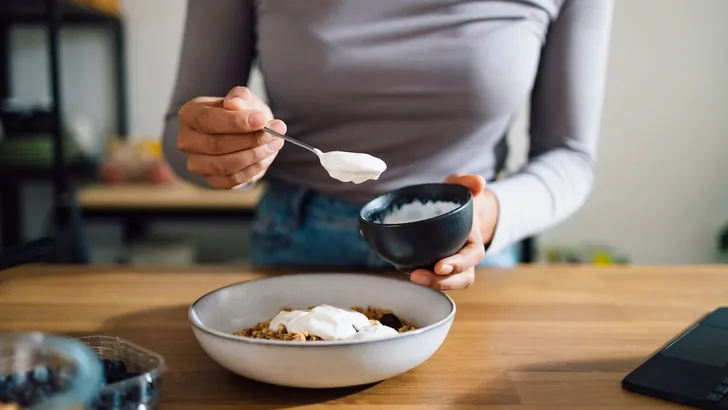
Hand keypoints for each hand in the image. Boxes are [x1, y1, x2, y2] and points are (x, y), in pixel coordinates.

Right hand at [177, 86, 286, 188]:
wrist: (242, 132)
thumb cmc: (240, 113)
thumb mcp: (243, 98)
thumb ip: (240, 97)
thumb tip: (234, 104)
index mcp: (189, 115)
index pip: (207, 120)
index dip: (235, 122)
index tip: (262, 119)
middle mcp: (187, 141)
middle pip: (216, 145)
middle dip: (250, 140)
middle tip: (275, 133)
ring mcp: (196, 163)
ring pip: (224, 165)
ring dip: (254, 156)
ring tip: (275, 144)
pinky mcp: (211, 180)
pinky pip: (232, 180)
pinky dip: (253, 170)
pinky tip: (266, 157)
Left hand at [410, 173, 498, 289]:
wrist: (452, 211)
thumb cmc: (457, 200)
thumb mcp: (462, 187)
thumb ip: (468, 182)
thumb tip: (478, 182)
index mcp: (473, 244)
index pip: (470, 259)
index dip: (457, 265)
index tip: (439, 266)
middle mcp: (464, 260)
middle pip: (459, 279)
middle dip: (440, 282)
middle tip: (417, 276)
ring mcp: (449, 266)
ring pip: (445, 283)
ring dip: (429, 283)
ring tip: (410, 276)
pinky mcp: (433, 267)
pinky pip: (429, 276)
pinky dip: (417, 274)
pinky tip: (399, 265)